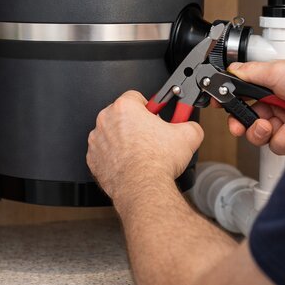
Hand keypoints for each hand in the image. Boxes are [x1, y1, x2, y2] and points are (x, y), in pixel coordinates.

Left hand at [87, 91, 203, 200]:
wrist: (143, 188)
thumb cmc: (157, 162)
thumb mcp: (188, 136)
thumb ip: (189, 124)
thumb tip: (191, 126)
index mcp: (125, 107)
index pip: (136, 97)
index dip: (149, 107)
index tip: (155, 116)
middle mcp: (106, 120)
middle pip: (123, 115)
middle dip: (136, 123)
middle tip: (150, 136)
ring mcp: (97, 140)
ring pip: (112, 133)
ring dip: (124, 140)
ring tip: (140, 152)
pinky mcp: (93, 159)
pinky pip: (105, 152)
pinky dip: (115, 156)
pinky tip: (129, 163)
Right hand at [226, 59, 284, 154]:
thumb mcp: (275, 70)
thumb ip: (249, 72)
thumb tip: (231, 70)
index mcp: (273, 88)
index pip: (245, 99)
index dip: (233, 106)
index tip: (222, 107)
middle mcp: (280, 106)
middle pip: (250, 122)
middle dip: (244, 124)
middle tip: (240, 124)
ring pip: (263, 137)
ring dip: (265, 131)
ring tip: (275, 123)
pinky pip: (279, 145)